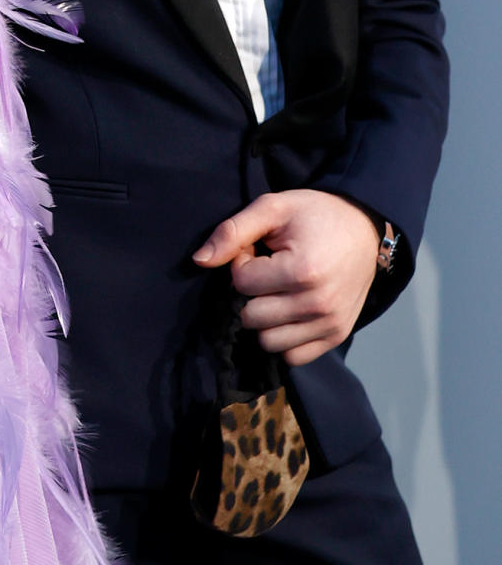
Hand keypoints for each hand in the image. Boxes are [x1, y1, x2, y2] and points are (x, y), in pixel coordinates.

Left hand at [193, 189, 379, 365]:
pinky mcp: (336, 336)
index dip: (242, 263)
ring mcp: (330, 324)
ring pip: (268, 342)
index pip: (241, 283)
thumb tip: (199, 261)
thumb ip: (232, 232)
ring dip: (264, 318)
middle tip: (268, 270)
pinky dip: (283, 338)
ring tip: (278, 290)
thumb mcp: (272, 207)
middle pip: (251, 317)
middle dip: (251, 293)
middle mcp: (318, 304)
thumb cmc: (315, 215)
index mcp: (303, 271)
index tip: (259, 250)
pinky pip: (292, 356)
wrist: (364, 229)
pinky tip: (288, 310)